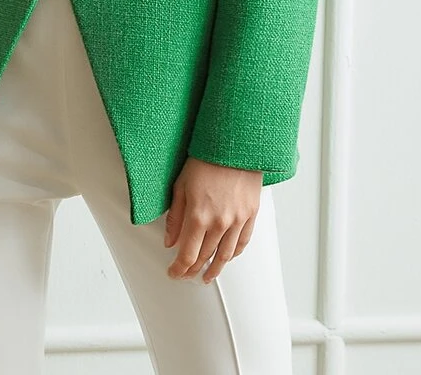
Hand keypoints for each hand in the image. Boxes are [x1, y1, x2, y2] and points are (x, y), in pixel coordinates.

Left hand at [163, 156, 262, 281]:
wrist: (234, 144)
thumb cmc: (204, 160)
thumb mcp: (181, 186)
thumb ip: (175, 217)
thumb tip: (170, 242)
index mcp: (198, 216)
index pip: (187, 255)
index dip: (179, 269)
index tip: (173, 274)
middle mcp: (219, 223)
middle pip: (205, 257)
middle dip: (193, 269)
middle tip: (186, 274)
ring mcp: (237, 220)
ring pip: (225, 255)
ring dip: (215, 269)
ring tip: (207, 276)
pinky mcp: (251, 214)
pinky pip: (242, 242)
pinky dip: (233, 254)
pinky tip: (227, 257)